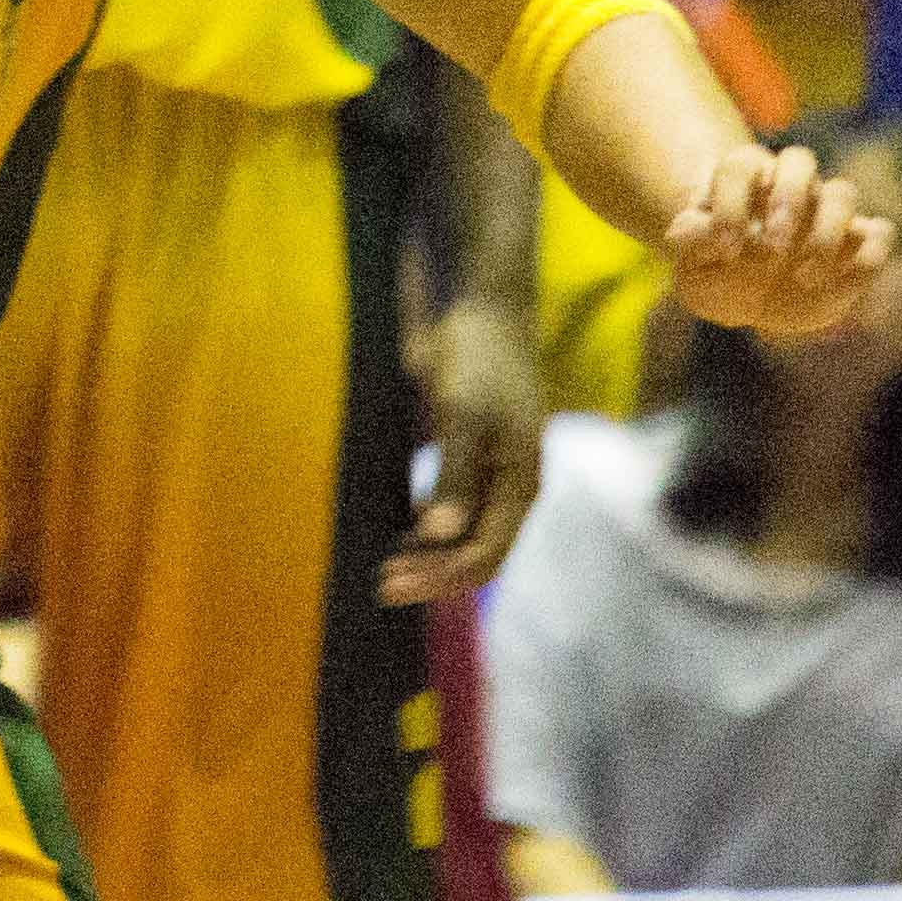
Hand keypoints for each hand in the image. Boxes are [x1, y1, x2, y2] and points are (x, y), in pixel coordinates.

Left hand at [384, 294, 546, 602]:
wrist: (486, 315)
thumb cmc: (478, 361)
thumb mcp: (463, 416)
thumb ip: (453, 475)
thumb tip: (437, 533)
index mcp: (520, 486)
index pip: (484, 555)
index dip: (440, 577)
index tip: (392, 583)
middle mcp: (512, 489)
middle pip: (477, 554)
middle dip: (432, 575)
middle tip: (381, 585)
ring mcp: (495, 476)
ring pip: (467, 536)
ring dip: (431, 558)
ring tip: (387, 569)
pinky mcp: (475, 461)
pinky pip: (459, 511)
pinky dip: (433, 532)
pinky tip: (404, 537)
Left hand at [657, 143, 893, 334]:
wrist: (748, 301)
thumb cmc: (716, 274)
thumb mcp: (692, 266)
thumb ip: (690, 243)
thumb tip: (684, 229)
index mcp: (744, 182)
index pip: (741, 164)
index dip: (730, 203)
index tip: (722, 250)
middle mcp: (789, 188)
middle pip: (799, 159)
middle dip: (787, 200)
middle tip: (771, 249)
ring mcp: (826, 213)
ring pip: (844, 191)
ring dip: (826, 232)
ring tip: (803, 278)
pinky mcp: (857, 243)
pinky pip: (879, 232)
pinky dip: (865, 255)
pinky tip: (833, 285)